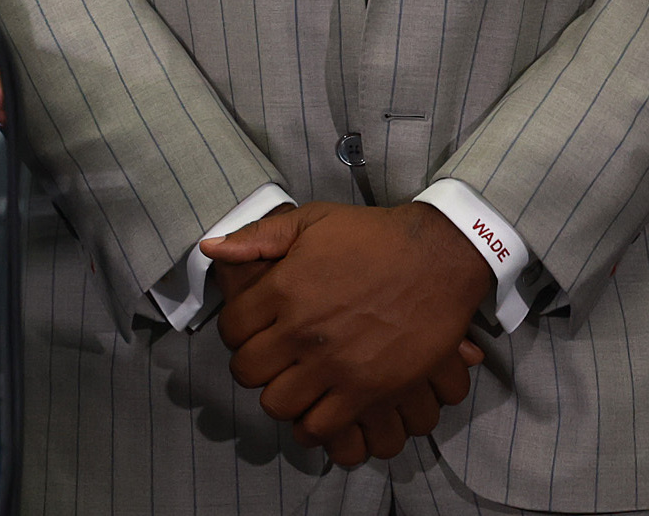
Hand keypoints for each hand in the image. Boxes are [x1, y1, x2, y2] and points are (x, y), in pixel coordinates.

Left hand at [204, 200, 489, 462]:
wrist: (437, 259)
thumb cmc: (371, 236)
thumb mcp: (309, 221)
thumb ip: (257, 237)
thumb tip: (210, 248)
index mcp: (283, 289)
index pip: (231, 329)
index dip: (236, 334)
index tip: (251, 333)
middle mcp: (302, 330)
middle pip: (249, 372)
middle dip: (253, 368)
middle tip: (270, 362)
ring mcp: (336, 364)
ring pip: (280, 405)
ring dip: (280, 399)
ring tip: (293, 387)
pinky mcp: (370, 390)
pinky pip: (323, 426)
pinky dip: (313, 427)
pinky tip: (317, 413)